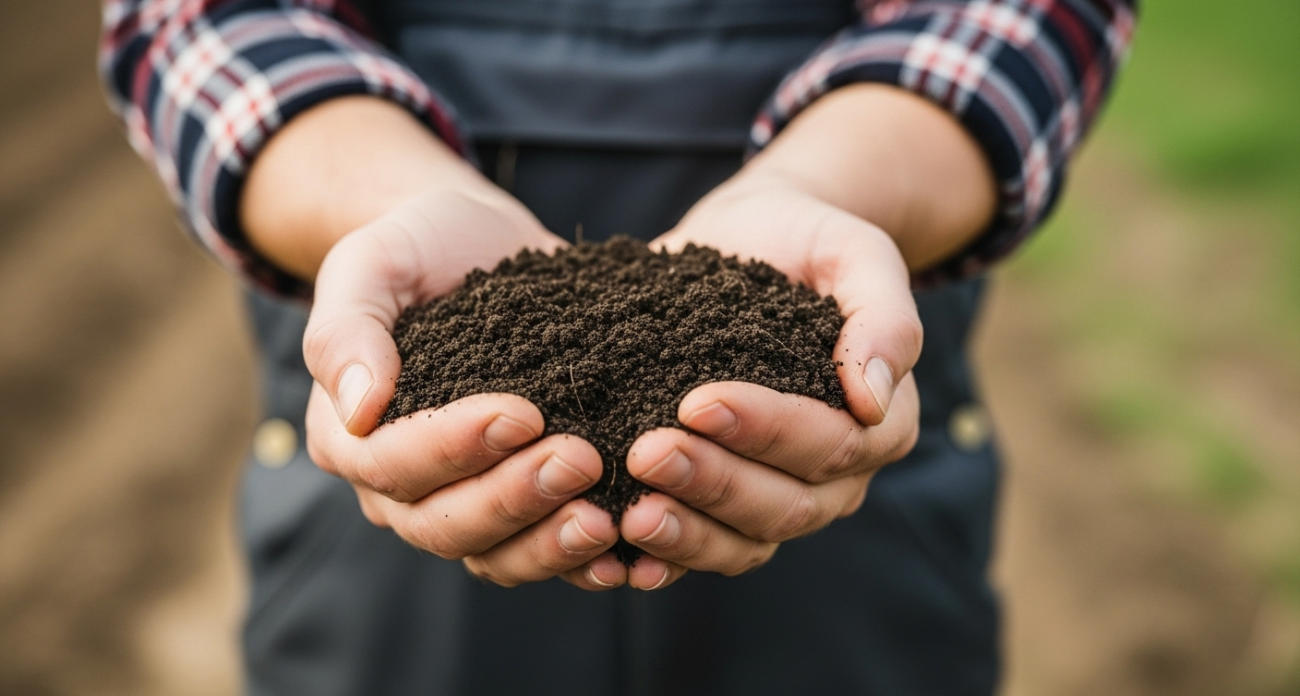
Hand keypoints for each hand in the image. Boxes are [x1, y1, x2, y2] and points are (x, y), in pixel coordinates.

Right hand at [302, 186, 623, 589]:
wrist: (476, 242)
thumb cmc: (416, 248)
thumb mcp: (372, 263)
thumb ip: (347, 330)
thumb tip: (359, 408)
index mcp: (349, 435)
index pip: (392, 463)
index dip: (455, 447)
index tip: (523, 414)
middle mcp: (398, 486)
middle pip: (444, 524)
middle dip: (515, 498)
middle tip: (581, 459)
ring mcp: (460, 502)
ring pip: (494, 554)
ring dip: (551, 542)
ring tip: (610, 517)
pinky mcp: (519, 505)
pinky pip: (541, 553)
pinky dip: (581, 560)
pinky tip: (627, 548)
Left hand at [590, 179, 923, 589]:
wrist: (752, 235)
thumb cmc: (808, 239)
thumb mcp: (855, 252)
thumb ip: (883, 317)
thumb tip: (872, 400)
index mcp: (880, 421)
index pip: (830, 444)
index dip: (766, 431)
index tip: (696, 402)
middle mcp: (835, 474)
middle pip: (784, 505)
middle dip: (713, 483)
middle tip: (646, 453)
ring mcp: (777, 494)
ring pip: (744, 541)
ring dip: (686, 532)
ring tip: (630, 512)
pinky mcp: (722, 501)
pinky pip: (702, 548)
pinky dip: (664, 559)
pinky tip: (620, 556)